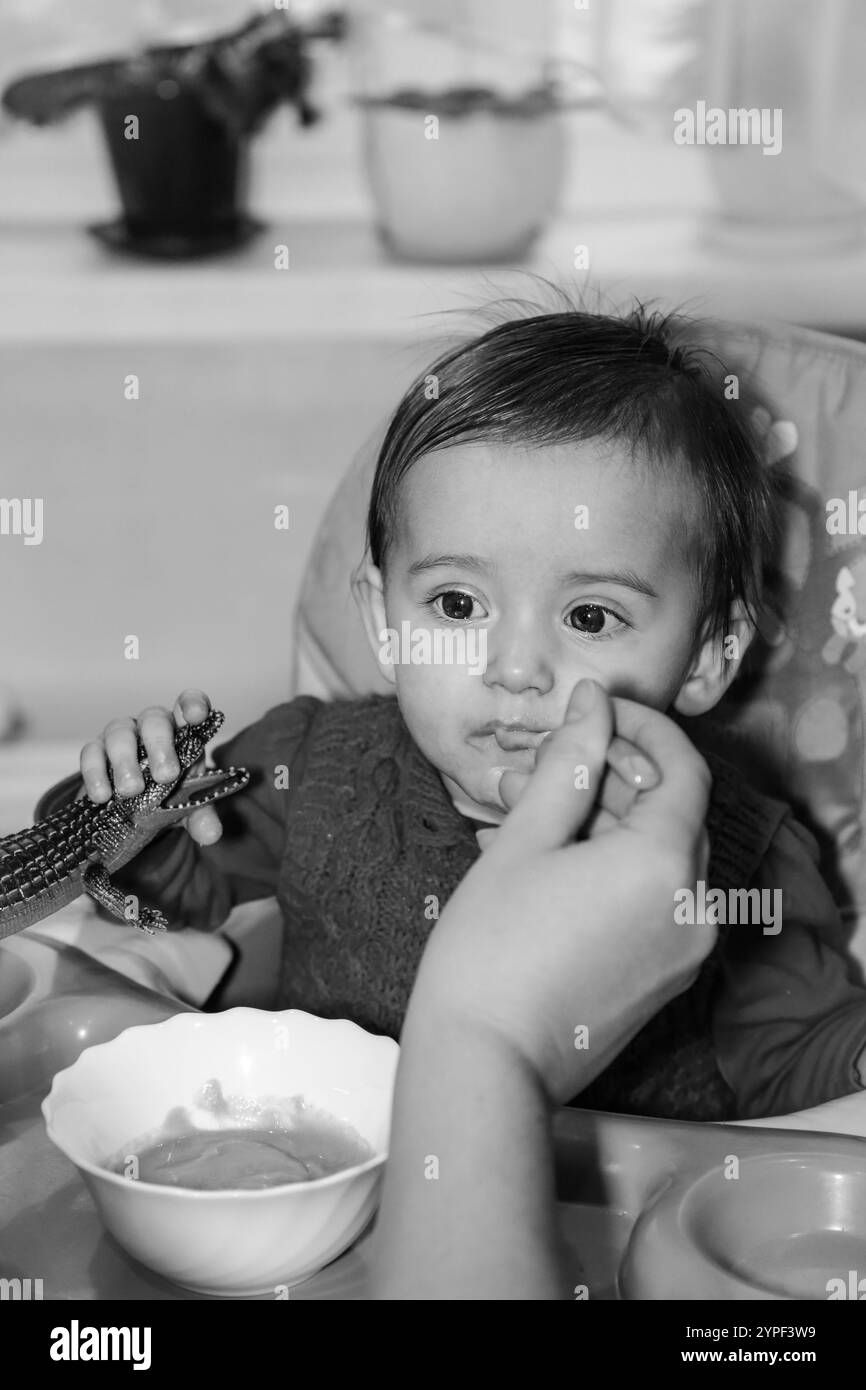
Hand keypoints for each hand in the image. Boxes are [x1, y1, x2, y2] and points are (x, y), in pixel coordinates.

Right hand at [79, 688, 221, 844]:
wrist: (134, 810)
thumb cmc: (168, 794)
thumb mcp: (188, 808)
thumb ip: (202, 817)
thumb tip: (210, 834)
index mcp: (182, 732)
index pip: (188, 707)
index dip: (193, 705)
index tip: (196, 715)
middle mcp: (151, 728)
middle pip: (154, 720)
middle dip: (160, 745)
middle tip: (166, 775)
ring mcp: (121, 737)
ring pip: (119, 733)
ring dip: (125, 761)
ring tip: (131, 791)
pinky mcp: (95, 752)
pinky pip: (91, 753)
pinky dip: (96, 774)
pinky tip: (102, 796)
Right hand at [408, 679, 714, 1104]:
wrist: (486, 1063)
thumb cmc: (491, 948)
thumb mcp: (525, 841)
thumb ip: (567, 763)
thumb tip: (593, 702)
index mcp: (666, 864)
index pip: (683, 767)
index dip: (643, 727)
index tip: (595, 712)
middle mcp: (695, 906)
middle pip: (675, 811)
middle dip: (618, 773)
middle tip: (549, 760)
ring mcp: (685, 948)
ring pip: (660, 857)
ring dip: (607, 821)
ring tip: (527, 809)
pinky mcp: (665, 977)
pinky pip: (654, 900)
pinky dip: (614, 867)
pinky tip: (551, 860)